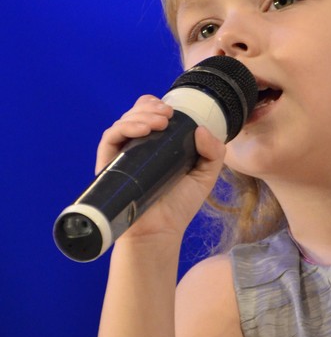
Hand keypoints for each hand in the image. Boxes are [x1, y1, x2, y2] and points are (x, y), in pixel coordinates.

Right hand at [95, 95, 226, 240]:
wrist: (161, 231)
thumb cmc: (179, 205)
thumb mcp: (205, 175)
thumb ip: (213, 152)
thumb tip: (201, 129)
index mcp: (156, 145)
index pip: (149, 114)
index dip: (157, 106)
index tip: (172, 110)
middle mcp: (137, 147)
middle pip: (136, 113)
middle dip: (151, 107)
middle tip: (168, 115)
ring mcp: (122, 155)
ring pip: (123, 122)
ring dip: (141, 114)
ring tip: (160, 121)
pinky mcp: (110, 165)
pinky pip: (110, 138)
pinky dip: (125, 128)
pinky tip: (144, 131)